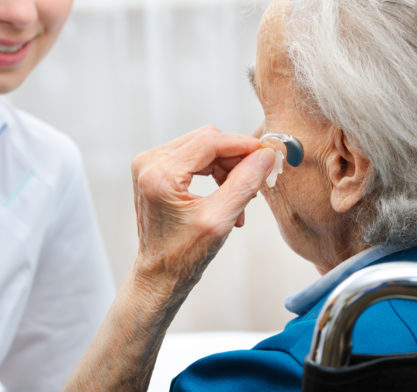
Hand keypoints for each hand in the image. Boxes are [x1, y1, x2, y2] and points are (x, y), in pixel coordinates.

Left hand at [131, 125, 276, 295]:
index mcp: (159, 174)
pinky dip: (215, 173)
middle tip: (254, 184)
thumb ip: (244, 183)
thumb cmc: (183, 256)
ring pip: (203, 148)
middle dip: (235, 160)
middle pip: (206, 141)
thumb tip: (265, 156)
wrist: (160, 276)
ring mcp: (150, 165)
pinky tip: (227, 196)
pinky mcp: (155, 171)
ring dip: (227, 169)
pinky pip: (194, 158)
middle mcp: (149, 163)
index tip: (267, 154)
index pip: (209, 141)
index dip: (242, 145)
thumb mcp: (220, 220)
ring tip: (240, 200)